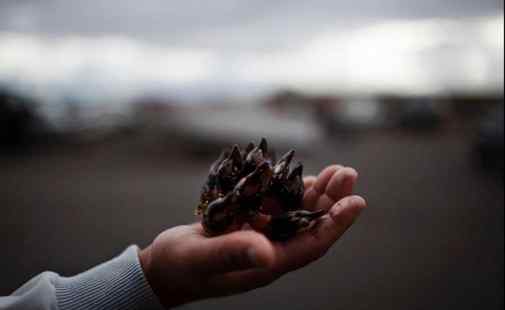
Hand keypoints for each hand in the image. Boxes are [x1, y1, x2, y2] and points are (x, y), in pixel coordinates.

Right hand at [139, 165, 366, 307]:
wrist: (162, 268)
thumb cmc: (180, 268)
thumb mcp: (203, 258)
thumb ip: (233, 253)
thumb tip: (268, 253)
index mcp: (267, 264)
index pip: (311, 244)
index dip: (336, 224)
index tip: (357, 202)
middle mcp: (270, 250)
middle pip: (310, 224)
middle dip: (332, 200)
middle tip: (348, 173)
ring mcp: (261, 235)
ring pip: (297, 212)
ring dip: (316, 192)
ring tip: (335, 171)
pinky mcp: (248, 223)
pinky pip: (276, 205)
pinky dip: (289, 189)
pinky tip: (300, 176)